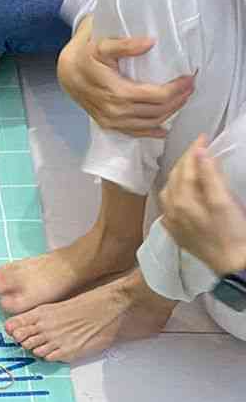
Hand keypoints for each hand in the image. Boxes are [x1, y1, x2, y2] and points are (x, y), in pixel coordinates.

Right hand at [57, 15, 193, 136]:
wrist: (66, 72)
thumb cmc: (86, 55)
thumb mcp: (103, 44)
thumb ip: (126, 45)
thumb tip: (151, 43)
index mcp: (117, 92)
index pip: (156, 96)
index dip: (176, 89)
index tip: (189, 78)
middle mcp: (116, 111)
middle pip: (157, 111)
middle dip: (178, 100)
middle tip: (190, 86)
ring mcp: (112, 121)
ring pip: (149, 124)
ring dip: (169, 113)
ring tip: (182, 99)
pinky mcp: (108, 125)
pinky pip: (134, 132)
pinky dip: (151, 132)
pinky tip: (163, 130)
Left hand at [160, 137, 245, 275]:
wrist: (231, 264)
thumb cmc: (232, 232)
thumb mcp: (224, 201)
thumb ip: (209, 176)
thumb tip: (199, 152)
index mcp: (182, 200)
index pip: (185, 167)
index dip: (194, 150)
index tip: (203, 137)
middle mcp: (171, 210)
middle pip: (175, 177)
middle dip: (186, 160)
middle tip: (200, 147)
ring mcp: (172, 222)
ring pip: (169, 191)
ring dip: (179, 175)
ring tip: (192, 165)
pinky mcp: (176, 232)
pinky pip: (169, 207)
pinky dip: (175, 193)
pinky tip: (183, 192)